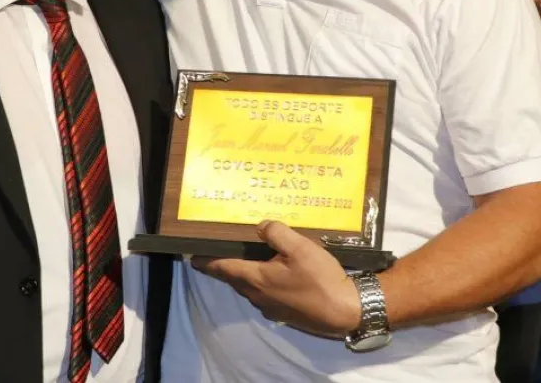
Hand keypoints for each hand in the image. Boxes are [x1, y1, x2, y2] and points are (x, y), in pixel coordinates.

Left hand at [190, 221, 361, 337]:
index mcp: (257, 279)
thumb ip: (277, 233)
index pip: (224, 268)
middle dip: (224, 268)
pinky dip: (260, 283)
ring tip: (243, 260)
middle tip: (217, 254)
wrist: (347, 311)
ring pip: (249, 289)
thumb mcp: (300, 247)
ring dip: (243, 276)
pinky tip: (271, 275)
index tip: (193, 257)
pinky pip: (264, 295)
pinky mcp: (284, 314)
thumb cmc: (321, 278)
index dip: (208, 262)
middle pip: (235, 279)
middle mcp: (259, 296)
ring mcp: (271, 308)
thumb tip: (261, 226)